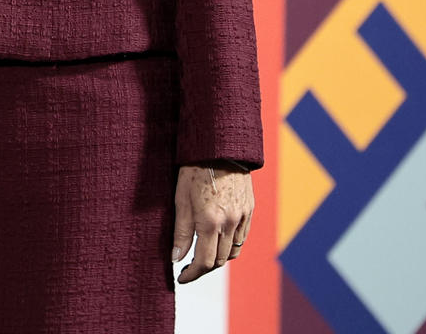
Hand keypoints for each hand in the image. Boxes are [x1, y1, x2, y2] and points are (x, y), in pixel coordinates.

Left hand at [172, 163, 252, 283]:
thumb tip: (176, 258)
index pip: (204, 262)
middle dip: (204, 268)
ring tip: (202, 254)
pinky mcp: (249, 210)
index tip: (181, 277)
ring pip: (233, 252)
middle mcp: (229, 223)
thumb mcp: (180, 199)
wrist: (220, 147)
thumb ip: (180, 232)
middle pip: (219, 260)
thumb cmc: (195, 169)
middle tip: (189, 267)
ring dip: (217, 258)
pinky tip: (218, 240)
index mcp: (210, 221)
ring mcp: (242, 217)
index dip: (192, 274)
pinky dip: (230, 245)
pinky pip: (242, 238)